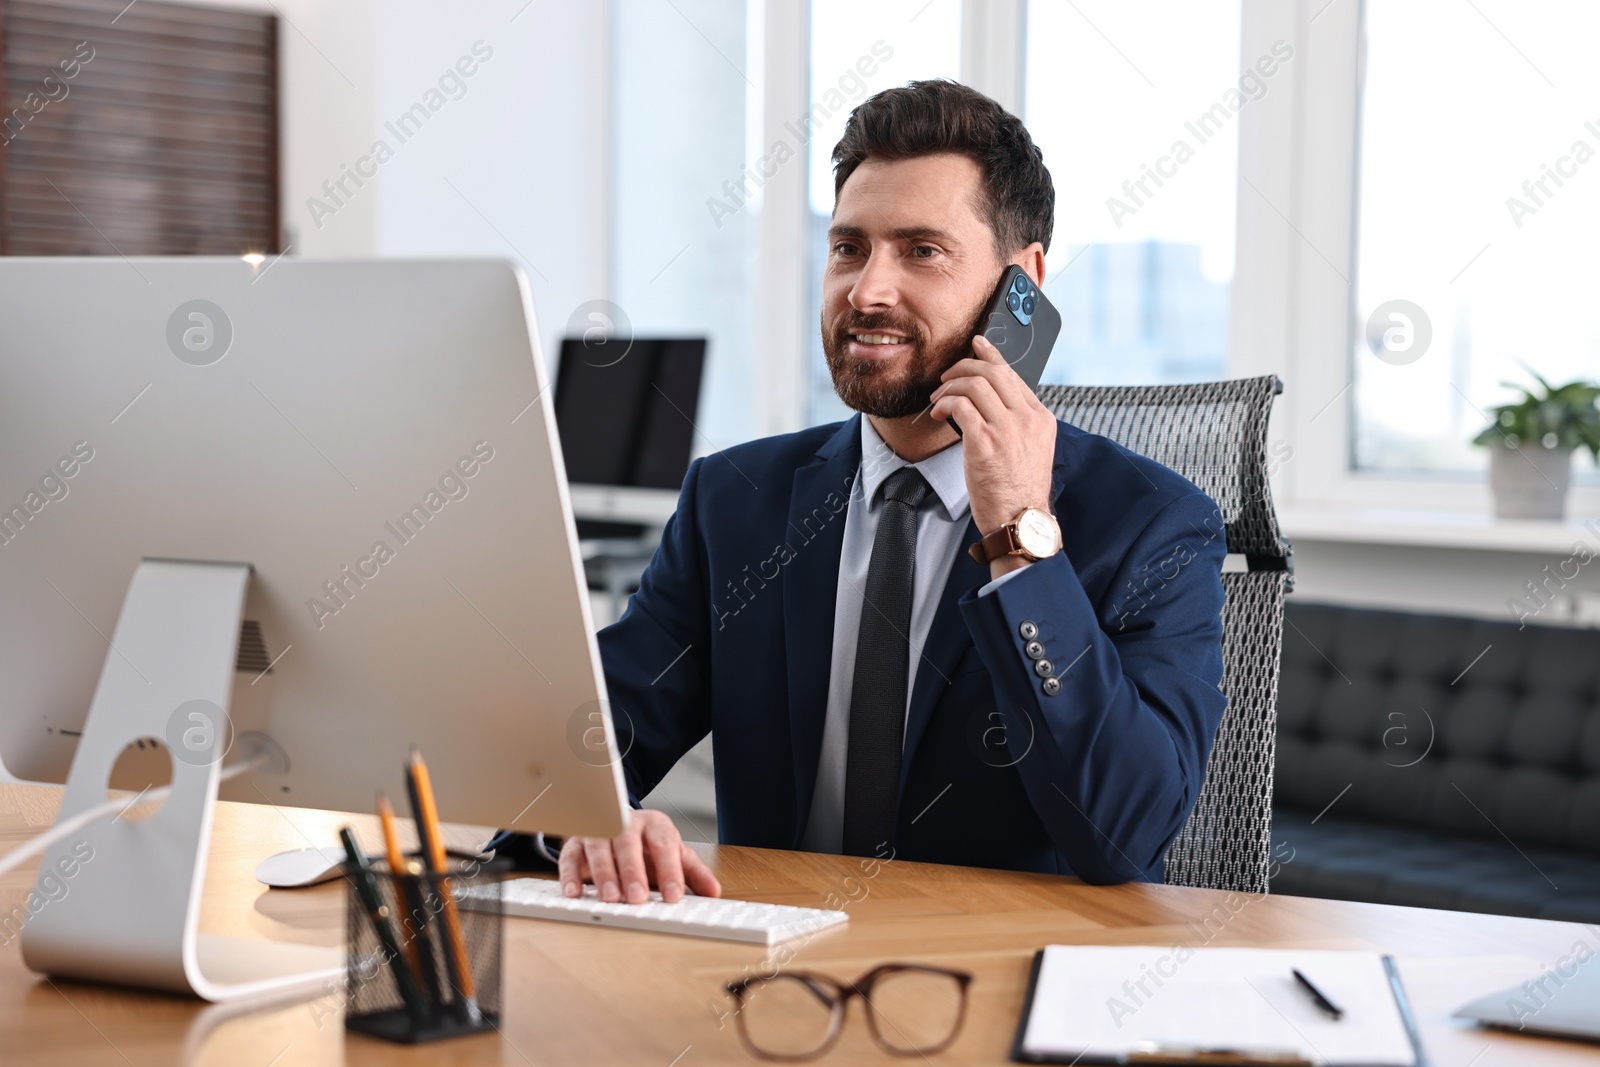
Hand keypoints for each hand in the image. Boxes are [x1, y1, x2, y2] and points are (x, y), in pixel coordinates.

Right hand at [558, 808, 720, 903]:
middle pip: (628, 843)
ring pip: (599, 847)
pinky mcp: (576, 843)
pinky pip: (570, 856)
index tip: (673, 895)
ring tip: (610, 898)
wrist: (616, 823)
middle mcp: (626, 823)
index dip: (669, 870)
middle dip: (633, 872)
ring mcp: (599, 831)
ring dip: (603, 873)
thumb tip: (714, 892)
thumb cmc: (647, 844)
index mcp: (655, 825)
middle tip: (637, 898)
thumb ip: (692, 873)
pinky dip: (570, 874)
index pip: (664, 844)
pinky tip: (575, 892)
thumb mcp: (673, 854)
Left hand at [928, 333, 1057, 546]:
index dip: (990, 356)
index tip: (977, 346)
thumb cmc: (1019, 492)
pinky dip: (944, 404)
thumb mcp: (1031, 450)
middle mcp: (1027, 418)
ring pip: (974, 384)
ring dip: (949, 387)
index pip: (1014, 375)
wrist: (1021, 521)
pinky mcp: (985, 442)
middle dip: (964, 367)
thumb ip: (1017, 423)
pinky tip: (938, 413)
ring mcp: (1007, 429)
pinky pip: (960, 405)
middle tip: (947, 376)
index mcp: (1041, 418)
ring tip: (938, 399)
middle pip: (993, 372)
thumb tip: (989, 403)